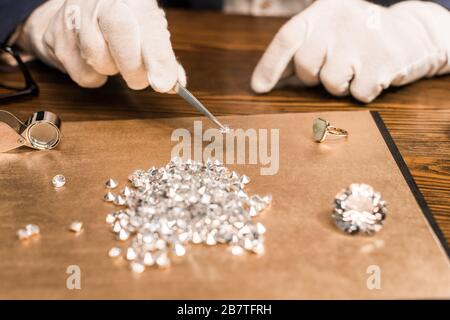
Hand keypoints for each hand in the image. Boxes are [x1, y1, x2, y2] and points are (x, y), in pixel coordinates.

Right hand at [16, 0, 185, 91]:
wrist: (82, 5)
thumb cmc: (122, 18)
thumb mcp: (148, 28)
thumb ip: (161, 55)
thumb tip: (172, 83)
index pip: (148, 26)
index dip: (157, 57)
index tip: (164, 83)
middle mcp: (99, 0)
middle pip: (122, 43)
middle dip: (136, 69)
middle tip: (141, 75)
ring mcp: (73, 15)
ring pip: (99, 61)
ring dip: (112, 69)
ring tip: (112, 54)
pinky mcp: (55, 35)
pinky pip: (81, 73)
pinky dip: (93, 75)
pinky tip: (94, 59)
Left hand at [251, 0, 449, 102]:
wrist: (411, 33)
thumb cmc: (358, 37)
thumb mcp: (326, 33)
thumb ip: (297, 53)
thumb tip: (260, 83)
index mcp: (322, 12)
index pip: (287, 38)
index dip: (270, 65)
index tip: (259, 89)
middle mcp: (339, 21)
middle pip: (306, 65)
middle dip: (314, 76)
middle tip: (333, 65)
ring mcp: (361, 40)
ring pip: (330, 83)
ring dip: (340, 85)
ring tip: (356, 67)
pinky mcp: (382, 61)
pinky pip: (357, 93)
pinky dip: (363, 91)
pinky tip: (373, 73)